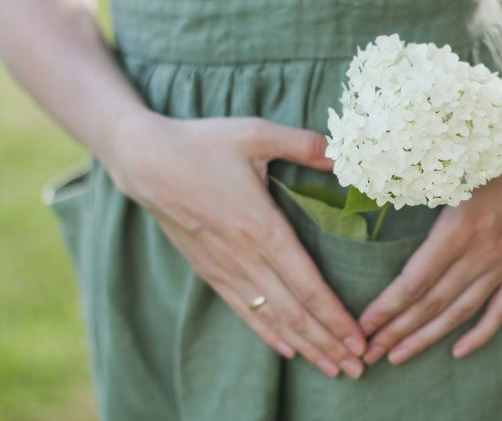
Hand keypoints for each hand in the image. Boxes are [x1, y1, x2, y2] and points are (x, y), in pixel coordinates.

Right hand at [105, 112, 367, 378]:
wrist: (143, 159)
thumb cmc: (202, 143)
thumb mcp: (256, 133)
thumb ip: (304, 144)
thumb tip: (344, 152)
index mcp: (260, 227)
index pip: (305, 283)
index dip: (333, 315)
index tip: (358, 339)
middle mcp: (243, 257)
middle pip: (292, 311)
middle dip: (327, 342)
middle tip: (358, 367)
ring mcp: (223, 268)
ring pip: (270, 318)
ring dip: (304, 345)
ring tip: (332, 367)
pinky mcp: (208, 270)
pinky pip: (243, 310)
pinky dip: (269, 333)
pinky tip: (289, 349)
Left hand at [356, 90, 501, 364]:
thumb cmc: (498, 146)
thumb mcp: (453, 161)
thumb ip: (415, 179)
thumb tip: (368, 182)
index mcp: (459, 227)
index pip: (415, 281)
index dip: (387, 308)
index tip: (362, 326)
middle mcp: (482, 253)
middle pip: (432, 304)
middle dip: (396, 332)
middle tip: (366, 355)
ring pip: (460, 312)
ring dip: (427, 338)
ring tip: (397, 357)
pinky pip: (500, 310)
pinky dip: (480, 334)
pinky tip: (459, 352)